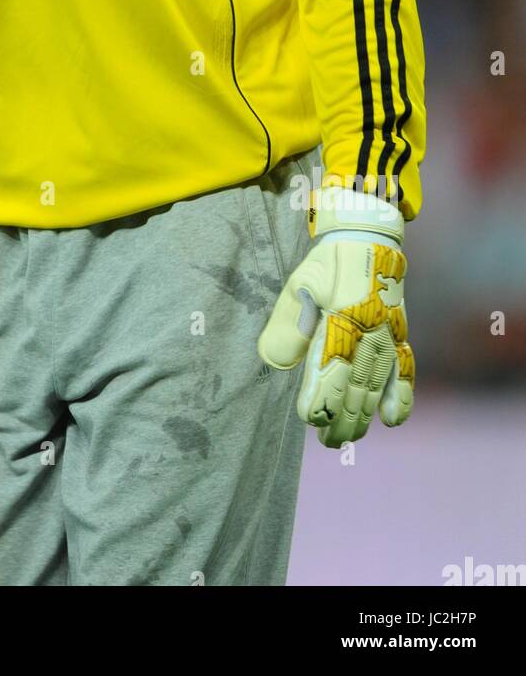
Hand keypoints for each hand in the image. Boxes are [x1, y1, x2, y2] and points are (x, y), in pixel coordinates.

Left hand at [257, 187, 414, 447]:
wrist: (368, 239)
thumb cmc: (325, 265)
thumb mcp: (298, 285)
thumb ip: (287, 324)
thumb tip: (275, 362)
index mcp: (342, 319)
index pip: (331, 370)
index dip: (321, 397)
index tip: (309, 417)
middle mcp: (369, 334)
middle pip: (355, 388)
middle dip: (340, 418)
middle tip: (325, 440)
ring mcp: (388, 338)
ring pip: (376, 388)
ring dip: (362, 416)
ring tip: (346, 438)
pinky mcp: (400, 337)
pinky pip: (405, 373)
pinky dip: (400, 398)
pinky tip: (391, 421)